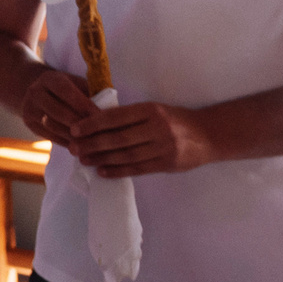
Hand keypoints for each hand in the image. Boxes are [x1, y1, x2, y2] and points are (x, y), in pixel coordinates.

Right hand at [20, 67, 97, 146]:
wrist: (37, 91)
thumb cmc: (66, 89)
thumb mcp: (75, 83)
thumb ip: (89, 93)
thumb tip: (109, 108)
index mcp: (49, 78)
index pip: (65, 91)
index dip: (83, 104)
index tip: (101, 117)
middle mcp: (35, 92)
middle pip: (59, 111)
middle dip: (80, 125)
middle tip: (99, 135)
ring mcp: (29, 108)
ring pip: (54, 127)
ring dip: (74, 137)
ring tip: (92, 144)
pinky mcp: (29, 124)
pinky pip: (50, 136)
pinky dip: (67, 143)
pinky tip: (82, 147)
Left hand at [72, 101, 215, 177]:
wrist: (209, 135)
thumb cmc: (176, 120)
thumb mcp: (155, 110)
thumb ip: (131, 116)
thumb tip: (96, 123)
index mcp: (150, 110)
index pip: (116, 117)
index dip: (93, 124)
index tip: (74, 129)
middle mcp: (157, 128)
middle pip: (119, 137)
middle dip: (93, 143)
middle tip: (74, 148)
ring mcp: (163, 147)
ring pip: (127, 155)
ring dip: (102, 159)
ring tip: (84, 160)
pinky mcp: (167, 164)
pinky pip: (138, 169)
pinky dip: (119, 170)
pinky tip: (103, 171)